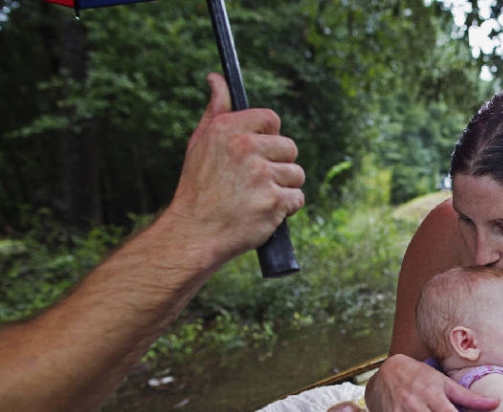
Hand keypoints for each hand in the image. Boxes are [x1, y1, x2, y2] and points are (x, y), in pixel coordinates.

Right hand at [163, 73, 305, 266]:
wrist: (194, 232)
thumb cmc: (198, 187)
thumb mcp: (200, 142)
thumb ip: (216, 109)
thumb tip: (216, 77)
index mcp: (227, 129)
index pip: (271, 119)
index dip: (270, 137)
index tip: (261, 151)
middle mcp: (245, 148)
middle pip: (290, 148)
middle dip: (279, 165)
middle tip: (257, 181)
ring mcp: (261, 175)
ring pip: (297, 175)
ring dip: (284, 188)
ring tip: (259, 197)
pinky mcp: (274, 201)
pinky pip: (297, 198)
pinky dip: (286, 208)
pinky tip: (265, 211)